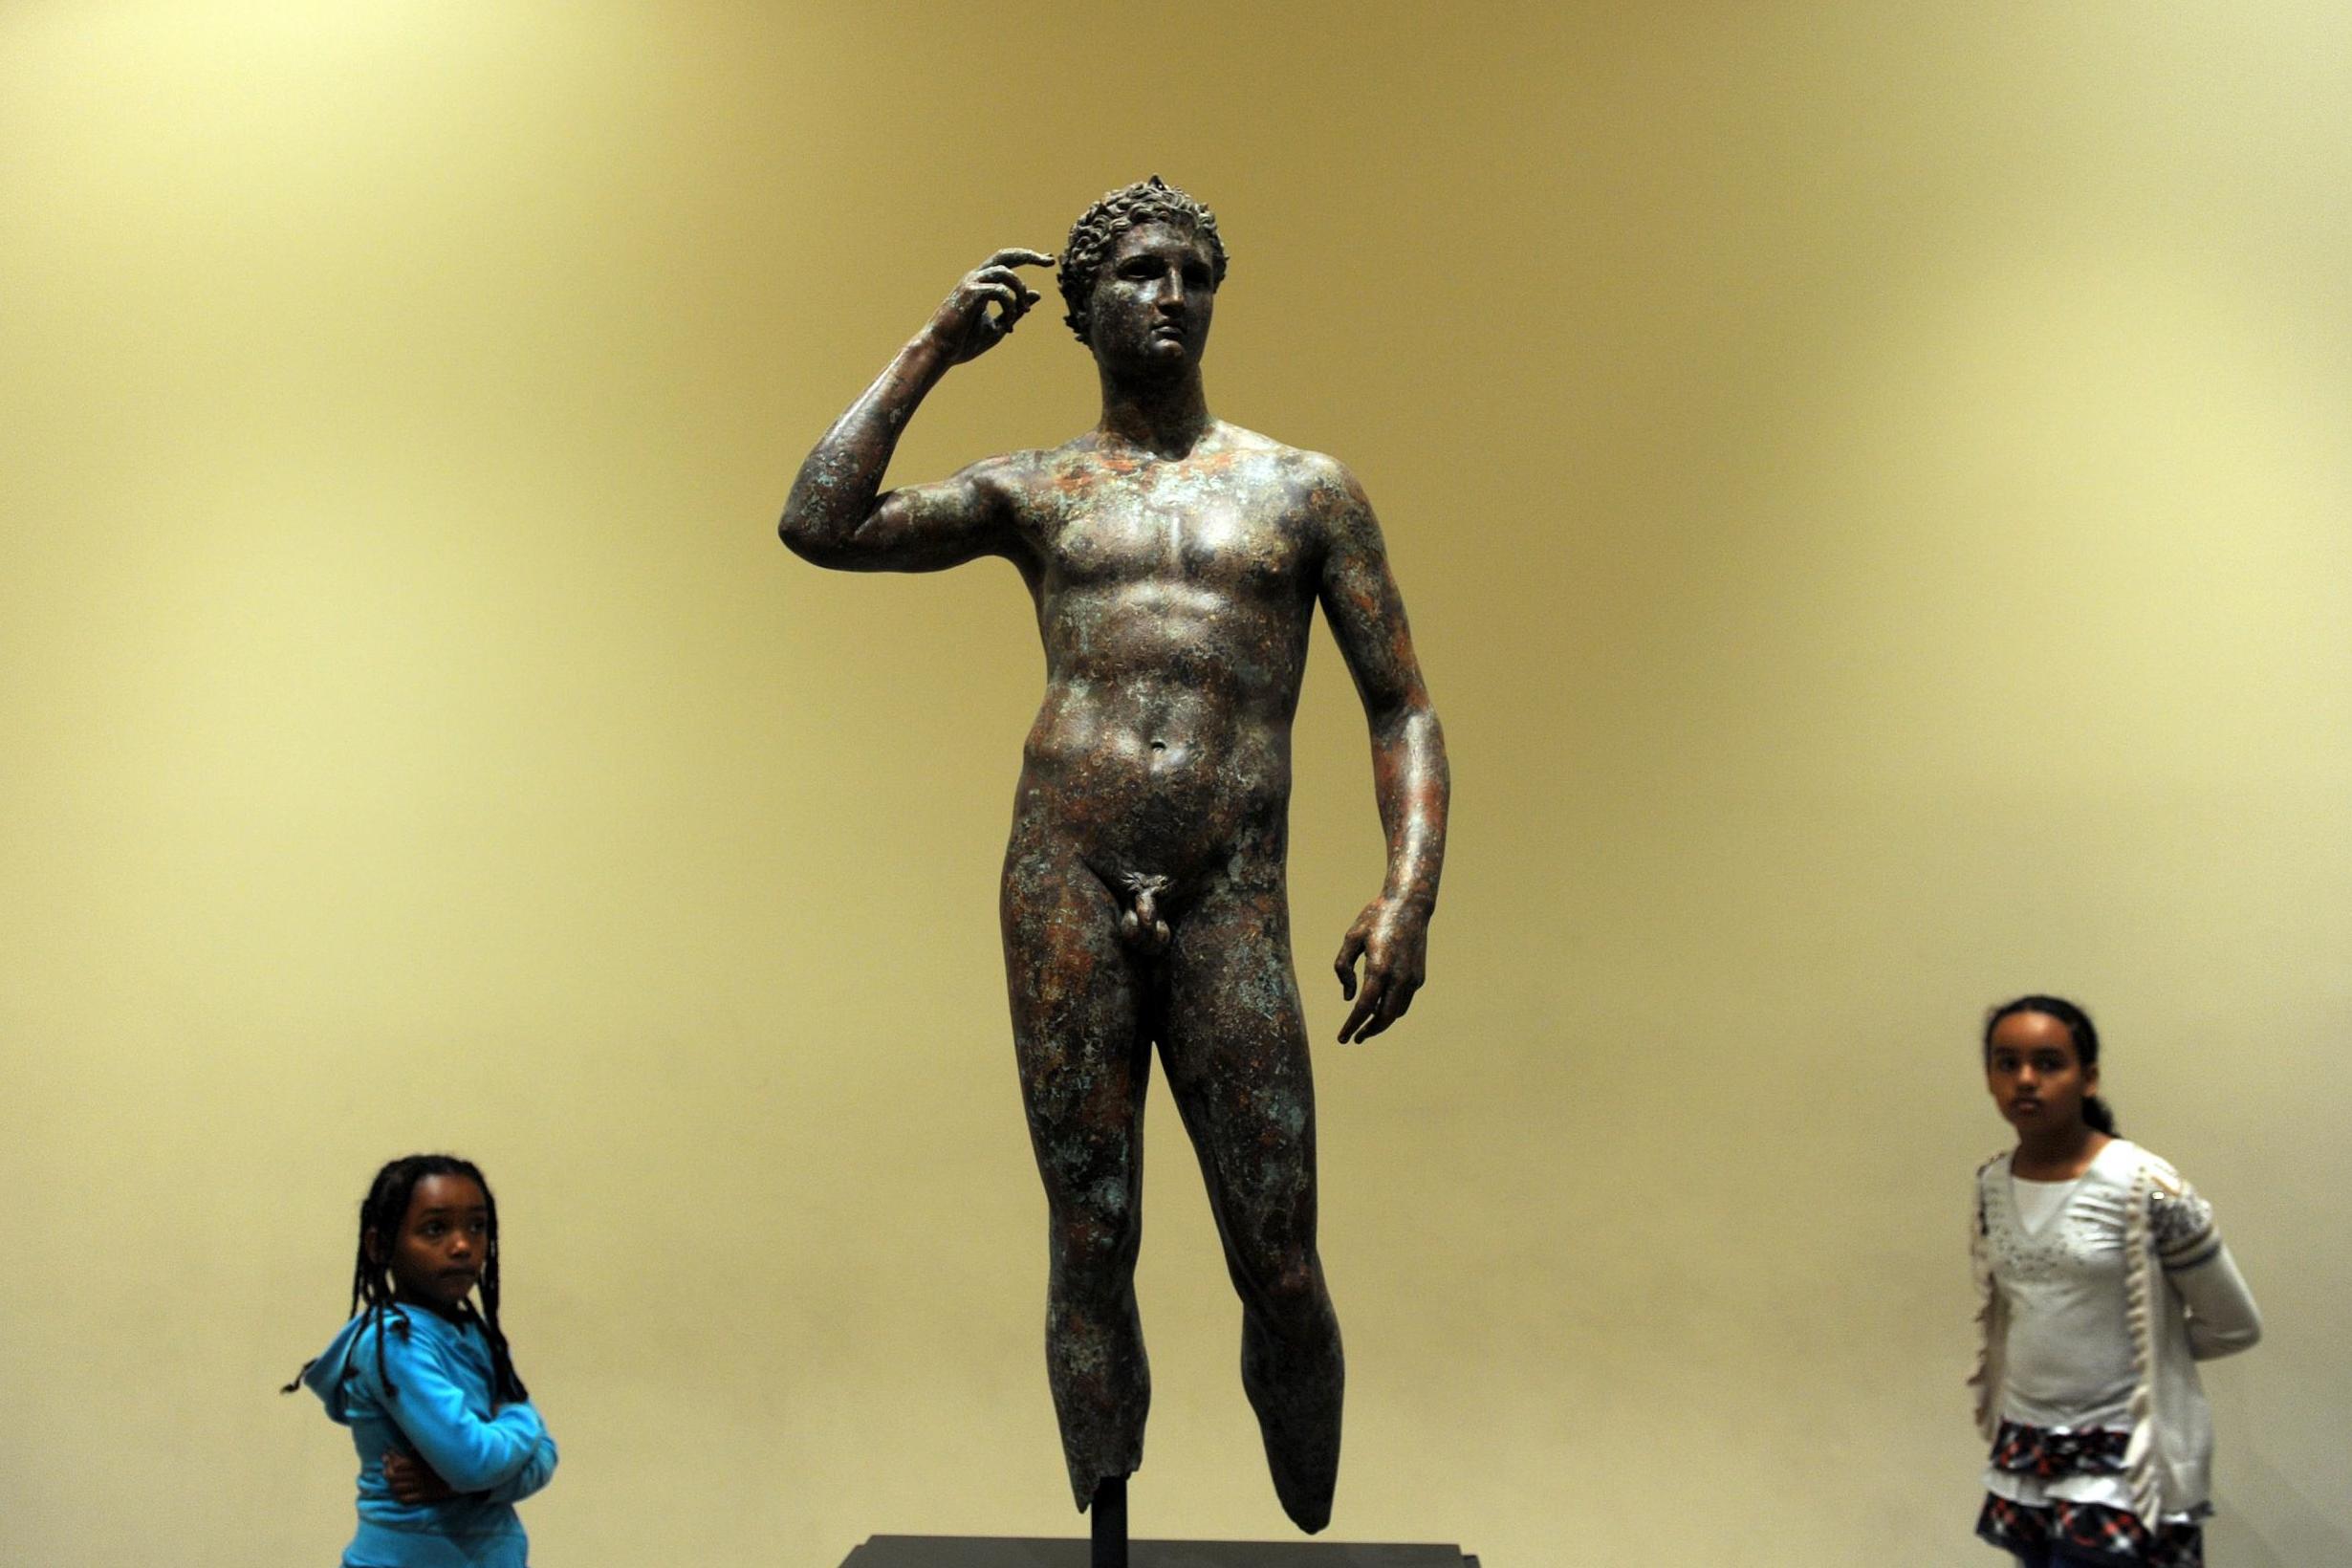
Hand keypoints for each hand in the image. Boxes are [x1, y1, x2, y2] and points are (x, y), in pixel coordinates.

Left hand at [382, 1450, 455, 1504]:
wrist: (467, 1475)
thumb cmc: (453, 1459)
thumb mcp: (439, 1450)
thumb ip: (423, 1449)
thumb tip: (410, 1447)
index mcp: (421, 1463)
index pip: (397, 1464)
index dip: (389, 1459)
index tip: (387, 1453)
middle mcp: (418, 1476)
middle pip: (393, 1476)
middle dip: (387, 1470)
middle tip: (386, 1466)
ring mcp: (421, 1487)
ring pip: (397, 1488)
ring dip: (391, 1483)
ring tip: (390, 1478)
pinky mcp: (425, 1496)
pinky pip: (406, 1499)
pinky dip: (399, 1496)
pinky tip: (398, 1491)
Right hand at [925, 247, 1053, 365]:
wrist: (940, 351)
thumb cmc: (964, 341)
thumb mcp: (998, 325)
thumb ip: (1016, 310)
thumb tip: (1037, 294)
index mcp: (981, 283)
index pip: (1007, 262)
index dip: (1028, 258)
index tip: (1048, 260)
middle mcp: (976, 278)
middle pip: (1006, 255)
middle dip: (1029, 256)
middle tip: (1048, 261)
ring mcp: (971, 283)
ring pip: (1006, 273)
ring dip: (1019, 292)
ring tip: (1022, 313)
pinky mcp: (969, 293)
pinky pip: (999, 291)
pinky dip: (1010, 306)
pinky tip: (1007, 326)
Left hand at [1332, 896, 1429, 1042]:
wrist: (1410, 905)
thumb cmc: (1376, 918)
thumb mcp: (1351, 938)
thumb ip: (1343, 968)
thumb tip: (1348, 997)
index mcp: (1378, 968)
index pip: (1363, 1007)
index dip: (1351, 1026)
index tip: (1342, 1038)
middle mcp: (1398, 977)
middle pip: (1383, 1017)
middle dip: (1368, 1031)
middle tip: (1355, 1038)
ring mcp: (1412, 978)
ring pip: (1396, 1012)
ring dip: (1381, 1022)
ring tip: (1366, 1024)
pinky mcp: (1419, 977)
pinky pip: (1404, 1001)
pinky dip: (1392, 1009)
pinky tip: (1380, 1007)